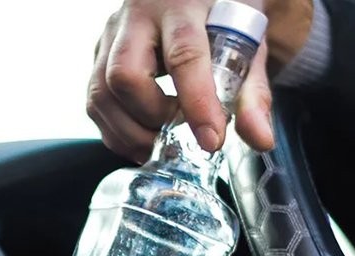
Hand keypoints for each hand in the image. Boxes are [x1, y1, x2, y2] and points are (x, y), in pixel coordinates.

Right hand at [88, 0, 312, 161]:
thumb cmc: (220, 15)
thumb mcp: (246, 44)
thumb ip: (252, 92)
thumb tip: (259, 138)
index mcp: (181, 6)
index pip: (184, 55)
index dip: (197, 103)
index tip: (211, 140)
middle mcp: (137, 18)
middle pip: (124, 75)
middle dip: (152, 117)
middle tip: (179, 132)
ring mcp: (110, 36)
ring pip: (101, 93)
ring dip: (131, 132)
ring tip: (161, 142)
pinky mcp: (98, 56)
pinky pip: (95, 102)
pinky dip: (117, 132)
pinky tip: (143, 138)